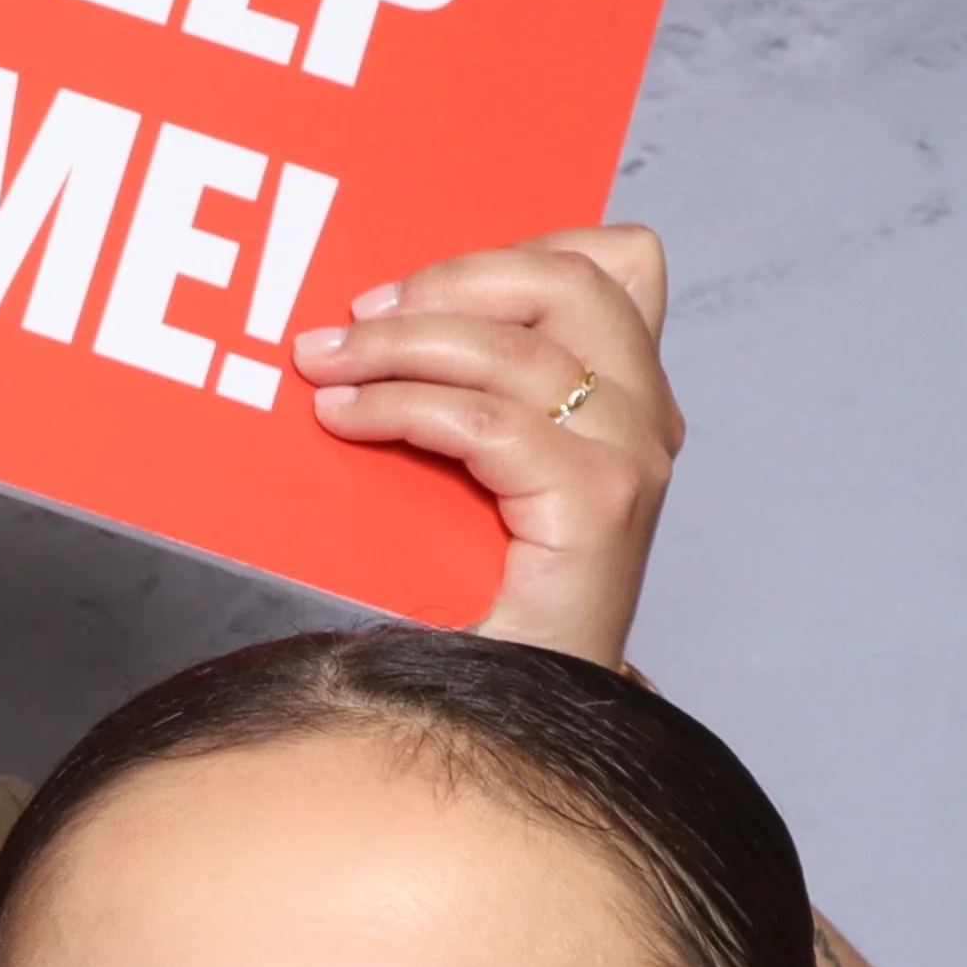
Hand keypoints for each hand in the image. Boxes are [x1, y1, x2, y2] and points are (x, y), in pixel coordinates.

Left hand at [288, 225, 677, 666]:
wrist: (513, 713)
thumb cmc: (480, 598)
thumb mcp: (468, 470)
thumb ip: (458, 392)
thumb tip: (366, 323)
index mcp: (625, 395)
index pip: (612, 264)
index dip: (507, 253)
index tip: (401, 290)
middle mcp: (644, 419)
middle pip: (571, 283)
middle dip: (447, 284)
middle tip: (352, 321)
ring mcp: (629, 461)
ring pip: (517, 348)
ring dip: (399, 346)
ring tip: (321, 368)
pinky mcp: (597, 507)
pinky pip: (487, 424)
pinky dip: (403, 408)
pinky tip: (343, 420)